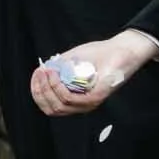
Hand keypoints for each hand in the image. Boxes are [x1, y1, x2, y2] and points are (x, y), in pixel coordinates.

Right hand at [30, 29, 158, 117]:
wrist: (122, 49)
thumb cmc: (100, 54)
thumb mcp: (73, 59)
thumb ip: (59, 67)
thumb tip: (42, 71)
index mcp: (77, 99)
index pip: (50, 106)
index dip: (37, 92)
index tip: (35, 74)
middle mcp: (82, 105)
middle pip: (52, 109)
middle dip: (39, 91)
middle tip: (40, 72)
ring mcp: (90, 103)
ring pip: (60, 105)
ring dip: (47, 88)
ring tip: (46, 71)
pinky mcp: (97, 97)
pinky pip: (71, 99)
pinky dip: (57, 86)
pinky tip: (54, 72)